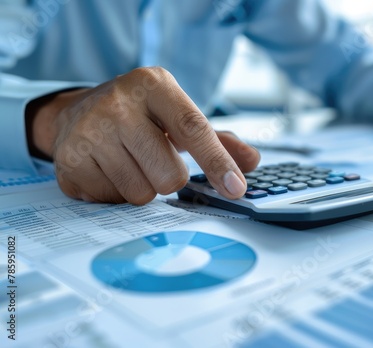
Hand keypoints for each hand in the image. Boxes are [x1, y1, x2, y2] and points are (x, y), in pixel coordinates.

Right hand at [28, 67, 259, 203]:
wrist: (79, 112)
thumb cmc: (141, 116)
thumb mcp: (177, 116)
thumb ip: (217, 140)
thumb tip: (252, 161)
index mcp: (154, 85)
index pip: (194, 128)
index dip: (218, 163)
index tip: (237, 189)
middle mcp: (119, 104)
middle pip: (169, 176)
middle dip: (169, 178)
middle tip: (154, 159)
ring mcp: (89, 132)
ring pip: (141, 194)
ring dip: (142, 186)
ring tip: (128, 161)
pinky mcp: (69, 161)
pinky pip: (112, 201)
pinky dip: (117, 192)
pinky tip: (108, 169)